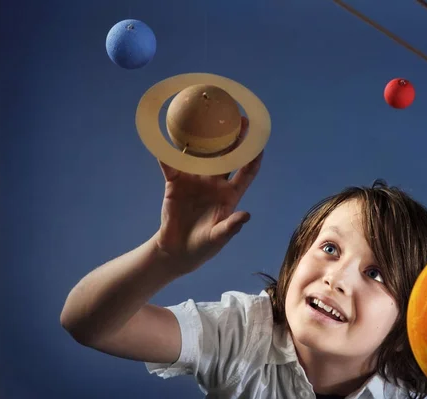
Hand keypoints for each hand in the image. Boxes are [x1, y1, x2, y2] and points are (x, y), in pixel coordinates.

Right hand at [154, 117, 262, 274]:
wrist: (177, 252)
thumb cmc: (203, 247)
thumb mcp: (218, 239)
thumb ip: (230, 227)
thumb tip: (246, 216)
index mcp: (230, 195)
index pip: (247, 171)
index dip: (255, 156)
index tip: (260, 139)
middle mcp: (215, 184)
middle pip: (227, 156)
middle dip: (234, 138)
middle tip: (238, 117)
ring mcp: (195, 182)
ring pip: (201, 156)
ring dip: (203, 139)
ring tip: (205, 118)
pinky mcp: (175, 184)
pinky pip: (171, 166)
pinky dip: (167, 155)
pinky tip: (165, 140)